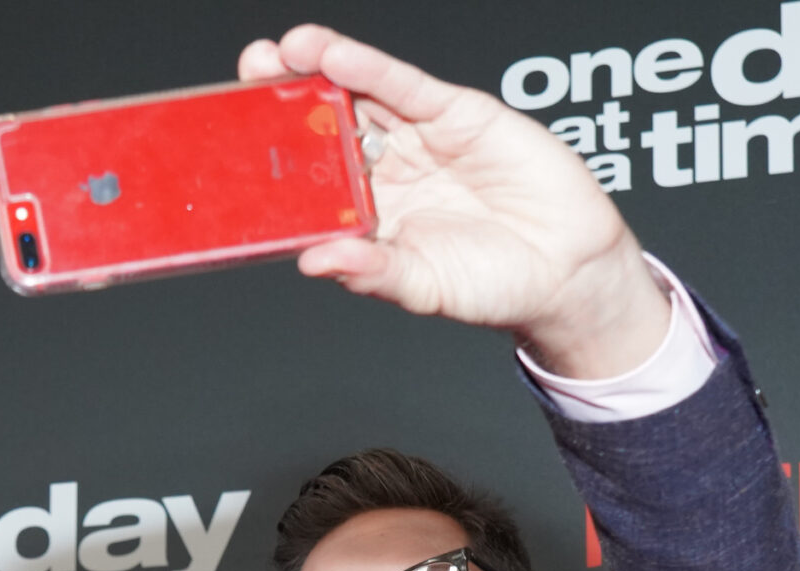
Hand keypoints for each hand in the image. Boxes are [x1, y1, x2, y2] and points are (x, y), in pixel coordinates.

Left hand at [241, 26, 672, 375]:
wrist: (568, 269)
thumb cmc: (493, 285)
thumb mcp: (424, 287)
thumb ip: (372, 272)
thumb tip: (316, 261)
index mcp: (366, 216)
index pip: (307, 181)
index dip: (272, 158)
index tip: (232, 143)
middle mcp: (385, 172)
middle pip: (323, 127)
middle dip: (284, 101)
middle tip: (247, 78)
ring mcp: (417, 140)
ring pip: (358, 96)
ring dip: (318, 72)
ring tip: (280, 55)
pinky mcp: (456, 115)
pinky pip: (406, 87)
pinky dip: (371, 69)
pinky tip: (336, 56)